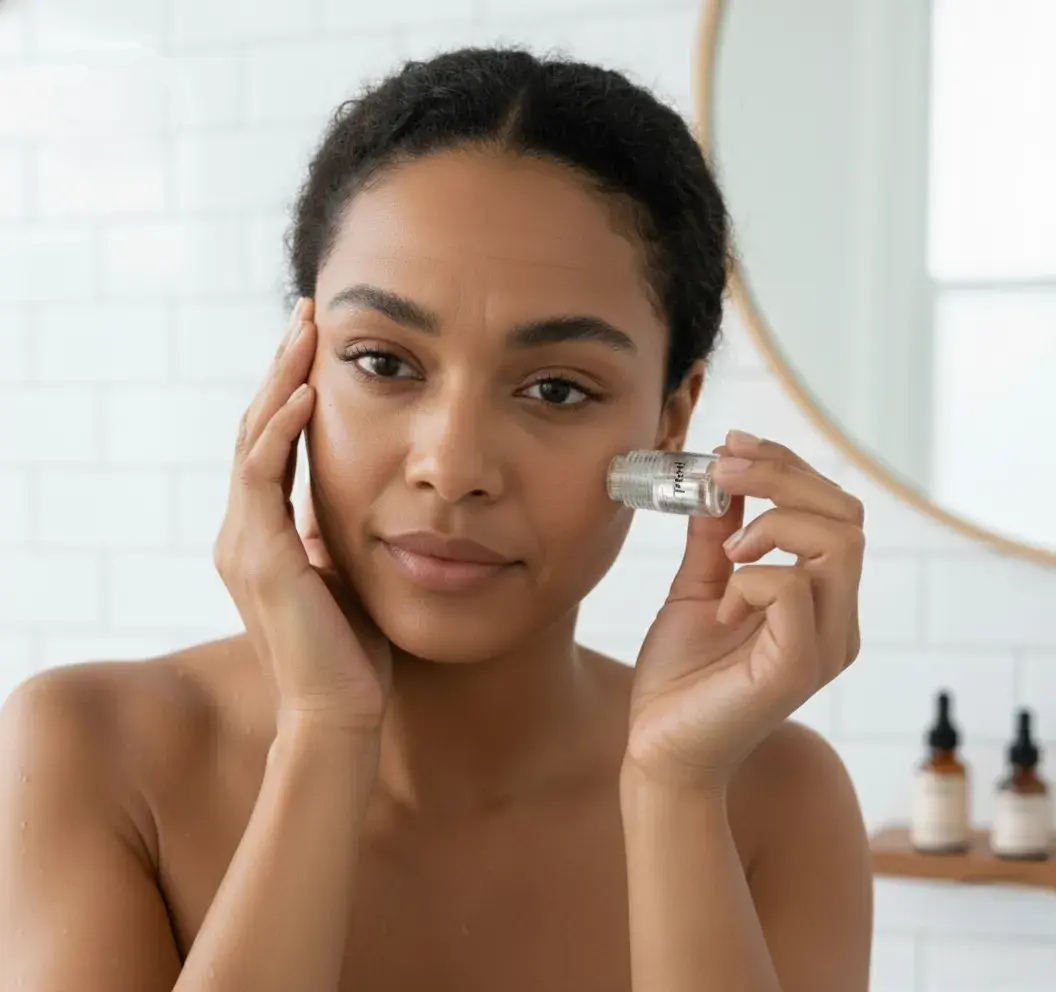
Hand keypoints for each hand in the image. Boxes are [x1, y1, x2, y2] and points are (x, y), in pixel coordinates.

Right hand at [214, 298, 391, 734]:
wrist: (340, 713)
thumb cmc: (352, 650)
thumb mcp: (345, 572)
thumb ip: (335, 532)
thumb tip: (354, 496)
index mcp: (262, 534)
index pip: (272, 443)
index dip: (291, 389)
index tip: (319, 344)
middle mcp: (243, 531)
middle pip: (257, 427)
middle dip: (283, 367)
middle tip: (308, 313)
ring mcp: (244, 542)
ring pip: (254, 439)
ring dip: (279, 381)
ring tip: (306, 330)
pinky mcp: (259, 555)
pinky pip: (262, 476)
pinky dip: (280, 431)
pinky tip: (305, 393)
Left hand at [624, 430, 863, 790]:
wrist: (660, 749)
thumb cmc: (682, 678)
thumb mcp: (698, 588)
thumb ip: (717, 538)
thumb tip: (722, 480)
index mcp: (820, 600)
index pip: (834, 511)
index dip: (787, 465)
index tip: (732, 444)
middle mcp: (837, 620)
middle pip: (846, 515)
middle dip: (782, 475)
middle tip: (722, 470)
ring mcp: (825, 644)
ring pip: (839, 542)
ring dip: (774, 522)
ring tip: (728, 549)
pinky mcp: (798, 666)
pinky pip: (795, 590)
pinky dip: (752, 578)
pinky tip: (722, 604)